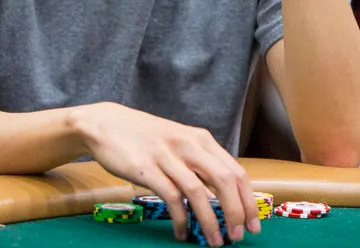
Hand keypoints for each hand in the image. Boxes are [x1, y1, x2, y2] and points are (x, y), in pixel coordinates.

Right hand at [70, 102, 260, 245]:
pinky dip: (181, 219)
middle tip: (238, 237)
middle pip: (223, 180)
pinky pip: (171, 197)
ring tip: (215, 242)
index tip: (254, 224)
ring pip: (198, 192)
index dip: (248, 200)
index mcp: (200, 139)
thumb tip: (226, 194)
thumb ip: (200, 162)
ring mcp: (166, 155)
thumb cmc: (146, 137)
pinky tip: (182, 233)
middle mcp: (188, 144)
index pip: (236, 171)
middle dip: (236, 212)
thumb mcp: (179, 141)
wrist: (105, 124)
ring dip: (210, 221)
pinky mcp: (146, 168)